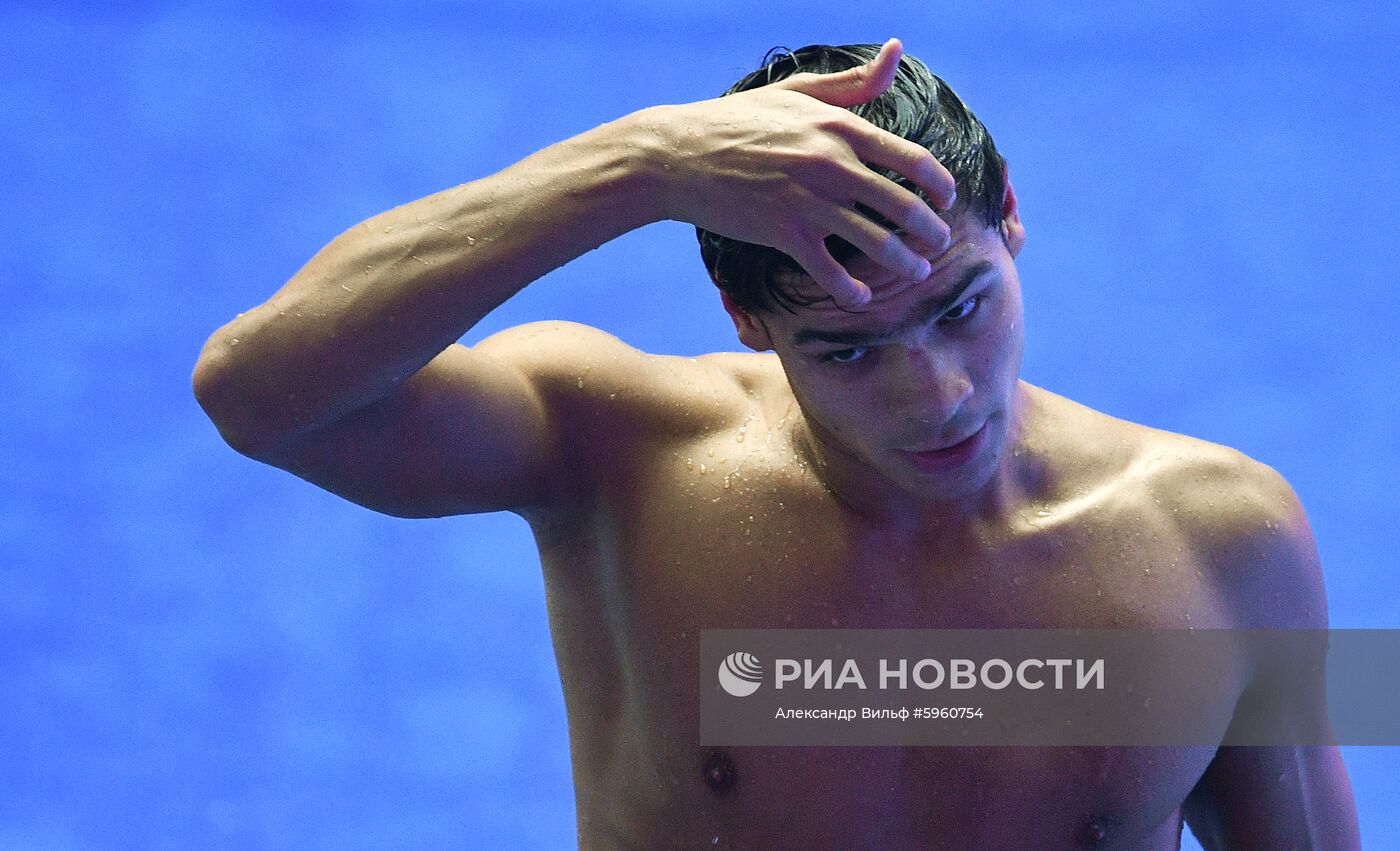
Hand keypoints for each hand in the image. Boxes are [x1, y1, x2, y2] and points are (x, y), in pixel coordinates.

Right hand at [647, 38, 956, 306]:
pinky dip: (849, 290)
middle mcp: (831, 164)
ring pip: (875, 242)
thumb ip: (853, 82)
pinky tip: (860, 298)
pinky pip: (828, 270)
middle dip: (931, 230)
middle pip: (903, 205)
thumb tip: (897, 52)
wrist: (678, 155)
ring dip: (904, 263)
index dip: (940, 184)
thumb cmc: (738, 120)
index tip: (946, 199)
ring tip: (917, 272)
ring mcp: (807, 201)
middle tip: (940, 244)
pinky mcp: (782, 232)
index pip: (912, 159)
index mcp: (840, 127)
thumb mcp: (797, 93)